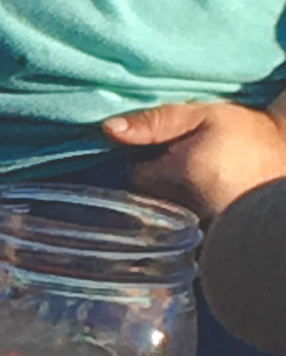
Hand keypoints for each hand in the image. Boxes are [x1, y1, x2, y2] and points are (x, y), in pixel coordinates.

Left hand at [102, 96, 285, 222]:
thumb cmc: (248, 134)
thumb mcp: (203, 116)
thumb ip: (155, 121)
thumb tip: (107, 129)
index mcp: (181, 173)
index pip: (135, 172)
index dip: (145, 159)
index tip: (165, 149)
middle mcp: (186, 206)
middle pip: (147, 197)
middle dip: (158, 181)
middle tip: (187, 163)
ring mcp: (201, 227)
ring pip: (164, 214)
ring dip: (171, 199)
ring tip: (200, 179)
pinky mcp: (213, 240)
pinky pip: (181, 231)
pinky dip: (186, 219)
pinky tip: (207, 198)